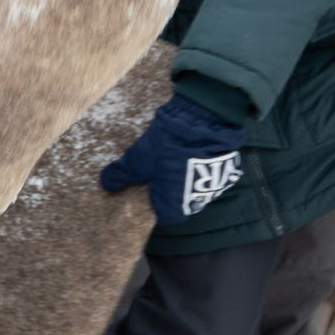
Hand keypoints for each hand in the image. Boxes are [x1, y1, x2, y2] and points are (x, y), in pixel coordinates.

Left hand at [98, 93, 245, 223]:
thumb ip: (122, 174)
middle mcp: (200, 200)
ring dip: (188, 174)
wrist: (204, 119)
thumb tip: (105, 184)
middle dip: (171, 187)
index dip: (155, 201)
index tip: (147, 186)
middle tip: (159, 168)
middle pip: (183, 200)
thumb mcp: (139, 158)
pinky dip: (203, 162)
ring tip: (175, 155)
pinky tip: (193, 148)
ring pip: (198, 184)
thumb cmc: (168, 146)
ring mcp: (217, 183)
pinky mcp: (228, 166)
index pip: (166, 215)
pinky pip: (212, 169)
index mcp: (178, 205)